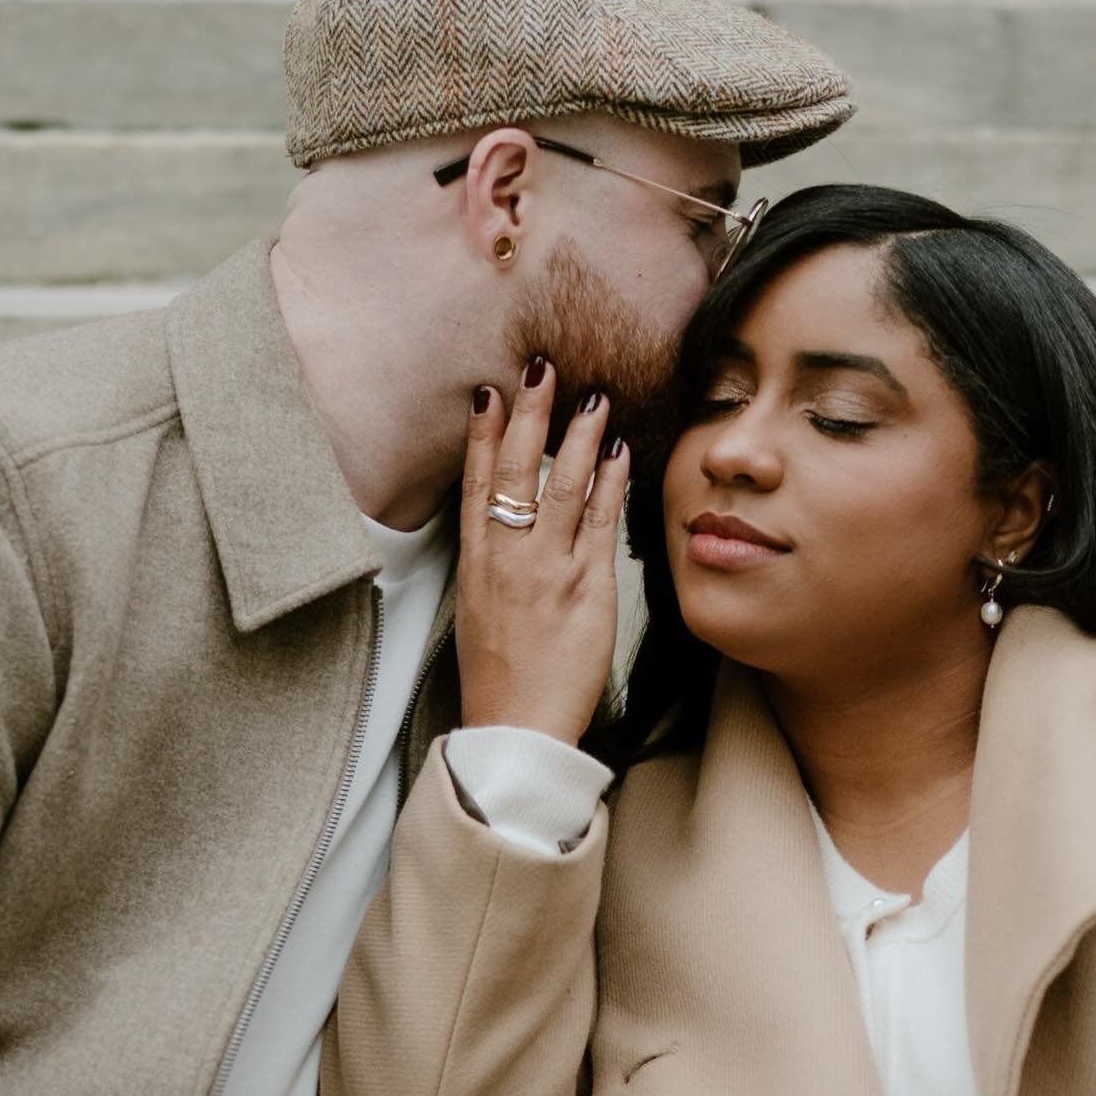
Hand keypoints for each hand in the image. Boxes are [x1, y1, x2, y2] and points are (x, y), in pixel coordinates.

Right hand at [457, 358, 629, 744]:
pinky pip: (601, 525)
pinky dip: (610, 484)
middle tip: (542, 367)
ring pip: (562, 488)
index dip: (481, 435)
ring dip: (578, 436)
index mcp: (476, 564)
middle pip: (516, 472)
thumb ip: (492, 563)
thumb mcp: (478, 611)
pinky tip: (620, 451)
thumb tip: (503, 524)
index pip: (476, 484)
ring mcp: (548, 572)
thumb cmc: (499, 675)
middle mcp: (508, 560)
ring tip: (592, 394)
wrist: (518, 729)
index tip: (488, 392)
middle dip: (530, 415)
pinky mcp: (587, 590)